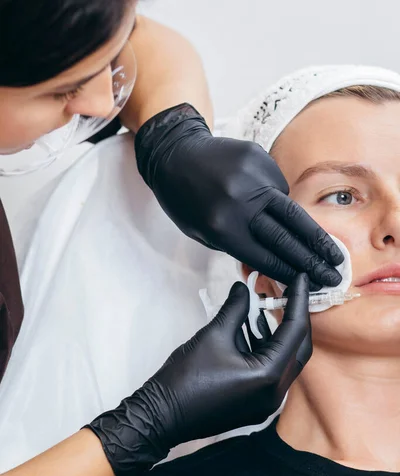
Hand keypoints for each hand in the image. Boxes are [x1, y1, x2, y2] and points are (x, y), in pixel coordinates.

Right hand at [86, 274, 311, 475]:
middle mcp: (276, 393)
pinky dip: (267, 351)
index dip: (299, 300)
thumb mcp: (214, 335)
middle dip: (294, 318)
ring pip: (286, 361)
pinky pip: (273, 374)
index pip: (295, 330)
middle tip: (290, 292)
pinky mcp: (256, 406)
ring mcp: (267, 403)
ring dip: (279, 335)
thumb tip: (244, 288)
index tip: (301, 277)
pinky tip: (254, 331)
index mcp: (269, 375)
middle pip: (298, 348)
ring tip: (268, 307)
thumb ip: (236, 309)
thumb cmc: (186, 377)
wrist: (162, 415)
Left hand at [135, 103, 343, 288]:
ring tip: (333, 252)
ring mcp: (253, 177)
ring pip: (291, 210)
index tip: (311, 283)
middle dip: (312, 259)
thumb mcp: (203, 233)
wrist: (174, 153)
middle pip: (286, 236)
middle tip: (334, 274)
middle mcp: (242, 201)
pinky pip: (279, 187)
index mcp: (223, 227)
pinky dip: (280, 202)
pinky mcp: (259, 157)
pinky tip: (278, 209)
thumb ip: (238, 246)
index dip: (290, 272)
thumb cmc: (184, 200)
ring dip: (315, 236)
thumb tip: (274, 261)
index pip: (265, 256)